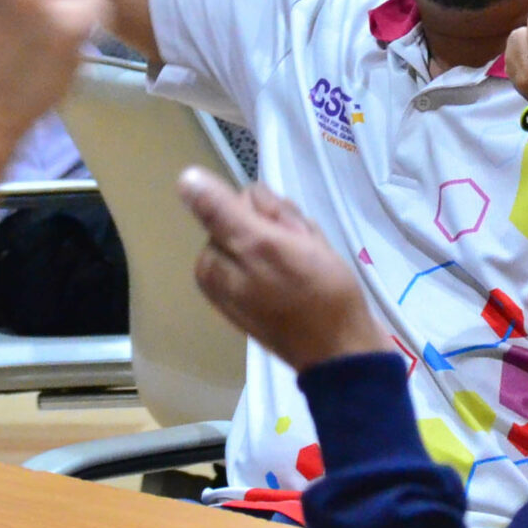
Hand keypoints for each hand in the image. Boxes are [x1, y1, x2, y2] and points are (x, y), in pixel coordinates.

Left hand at [180, 169, 383, 371]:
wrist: (343, 347)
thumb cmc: (313, 294)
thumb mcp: (264, 244)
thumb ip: (221, 211)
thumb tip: (183, 179)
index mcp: (211, 259)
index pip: (244, 201)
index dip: (273, 214)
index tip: (285, 238)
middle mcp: (222, 268)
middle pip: (258, 214)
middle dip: (285, 225)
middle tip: (303, 252)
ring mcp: (248, 280)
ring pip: (278, 229)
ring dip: (299, 237)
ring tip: (312, 266)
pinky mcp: (272, 289)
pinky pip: (289, 249)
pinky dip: (304, 252)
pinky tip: (313, 274)